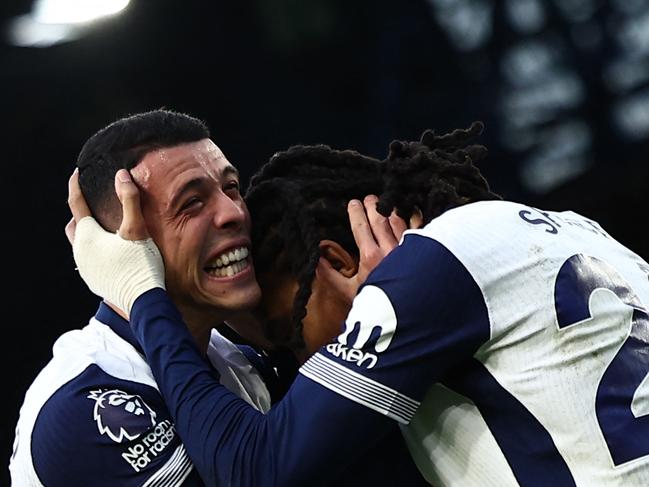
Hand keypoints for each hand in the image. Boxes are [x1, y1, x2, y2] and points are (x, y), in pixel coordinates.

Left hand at [67, 168, 164, 316]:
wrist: (142, 301)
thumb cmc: (140, 264)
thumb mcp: (137, 229)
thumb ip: (130, 200)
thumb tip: (121, 175)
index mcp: (86, 236)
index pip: (76, 203)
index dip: (76, 185)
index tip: (78, 172)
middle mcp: (80, 251)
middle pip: (74, 224)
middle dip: (79, 210)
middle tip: (91, 200)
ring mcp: (85, 268)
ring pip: (79, 243)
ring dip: (87, 231)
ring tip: (102, 225)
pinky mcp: (93, 280)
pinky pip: (88, 258)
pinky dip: (94, 248)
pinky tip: (110, 249)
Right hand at [316, 194, 417, 304]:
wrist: (407, 317)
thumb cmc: (376, 306)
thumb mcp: (348, 292)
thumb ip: (330, 274)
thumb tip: (315, 259)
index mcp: (371, 257)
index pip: (361, 226)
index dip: (356, 212)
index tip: (353, 203)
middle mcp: (390, 250)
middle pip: (380, 219)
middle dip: (373, 206)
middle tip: (368, 198)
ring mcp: (408, 250)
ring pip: (399, 221)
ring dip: (391, 210)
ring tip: (386, 204)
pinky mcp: (424, 253)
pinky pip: (419, 229)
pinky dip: (414, 218)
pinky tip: (411, 212)